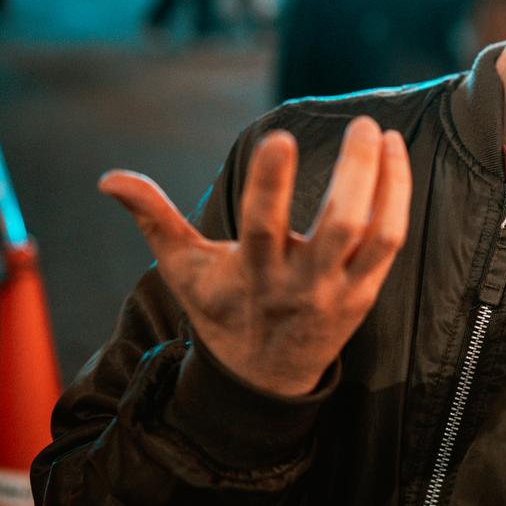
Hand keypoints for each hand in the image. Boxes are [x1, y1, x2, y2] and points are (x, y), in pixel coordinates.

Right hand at [99, 117, 410, 396]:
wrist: (263, 380)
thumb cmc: (221, 310)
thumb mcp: (183, 269)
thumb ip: (153, 218)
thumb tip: (108, 178)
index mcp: (253, 275)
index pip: (263, 227)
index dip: (271, 183)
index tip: (280, 137)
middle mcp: (301, 284)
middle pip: (339, 227)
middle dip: (355, 174)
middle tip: (361, 125)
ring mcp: (339, 290)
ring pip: (374, 234)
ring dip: (386, 182)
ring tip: (382, 134)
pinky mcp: (366, 291)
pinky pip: (390, 241)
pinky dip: (397, 196)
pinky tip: (395, 156)